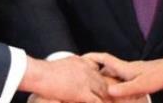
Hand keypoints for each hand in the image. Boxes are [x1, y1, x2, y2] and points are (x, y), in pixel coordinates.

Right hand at [27, 72, 147, 102]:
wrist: (39, 73)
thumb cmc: (43, 71)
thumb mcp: (59, 65)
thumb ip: (69, 68)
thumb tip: (70, 72)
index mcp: (82, 63)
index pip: (98, 71)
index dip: (106, 80)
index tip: (113, 86)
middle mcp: (87, 71)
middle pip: (105, 82)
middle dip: (113, 91)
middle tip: (123, 98)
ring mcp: (86, 81)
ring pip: (104, 92)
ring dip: (111, 100)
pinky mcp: (82, 92)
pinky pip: (97, 102)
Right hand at [86, 53, 162, 97]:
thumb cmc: (158, 77)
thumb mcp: (140, 85)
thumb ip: (124, 89)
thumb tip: (107, 93)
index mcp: (124, 67)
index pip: (104, 59)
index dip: (92, 57)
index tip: (80, 58)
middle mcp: (127, 68)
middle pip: (107, 68)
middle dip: (96, 72)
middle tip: (85, 79)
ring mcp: (133, 72)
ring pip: (115, 74)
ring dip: (106, 79)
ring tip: (97, 89)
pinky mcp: (139, 77)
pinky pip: (122, 80)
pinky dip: (116, 85)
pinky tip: (117, 93)